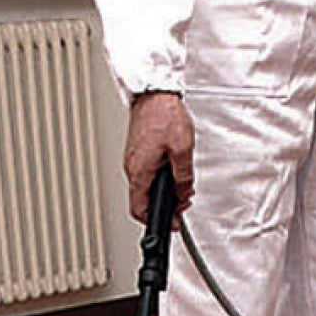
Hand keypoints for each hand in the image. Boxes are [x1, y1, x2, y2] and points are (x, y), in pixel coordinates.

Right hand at [124, 91, 194, 222]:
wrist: (153, 91)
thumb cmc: (164, 115)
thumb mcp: (182, 150)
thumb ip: (184, 177)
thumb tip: (184, 193)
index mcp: (140, 171)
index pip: (140, 210)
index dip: (156, 222)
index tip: (171, 224)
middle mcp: (132, 167)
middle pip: (143, 200)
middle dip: (164, 206)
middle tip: (182, 201)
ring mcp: (133, 159)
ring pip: (145, 187)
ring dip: (162, 191)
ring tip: (180, 187)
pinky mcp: (137, 151)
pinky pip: (145, 173)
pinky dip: (158, 179)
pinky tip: (171, 172)